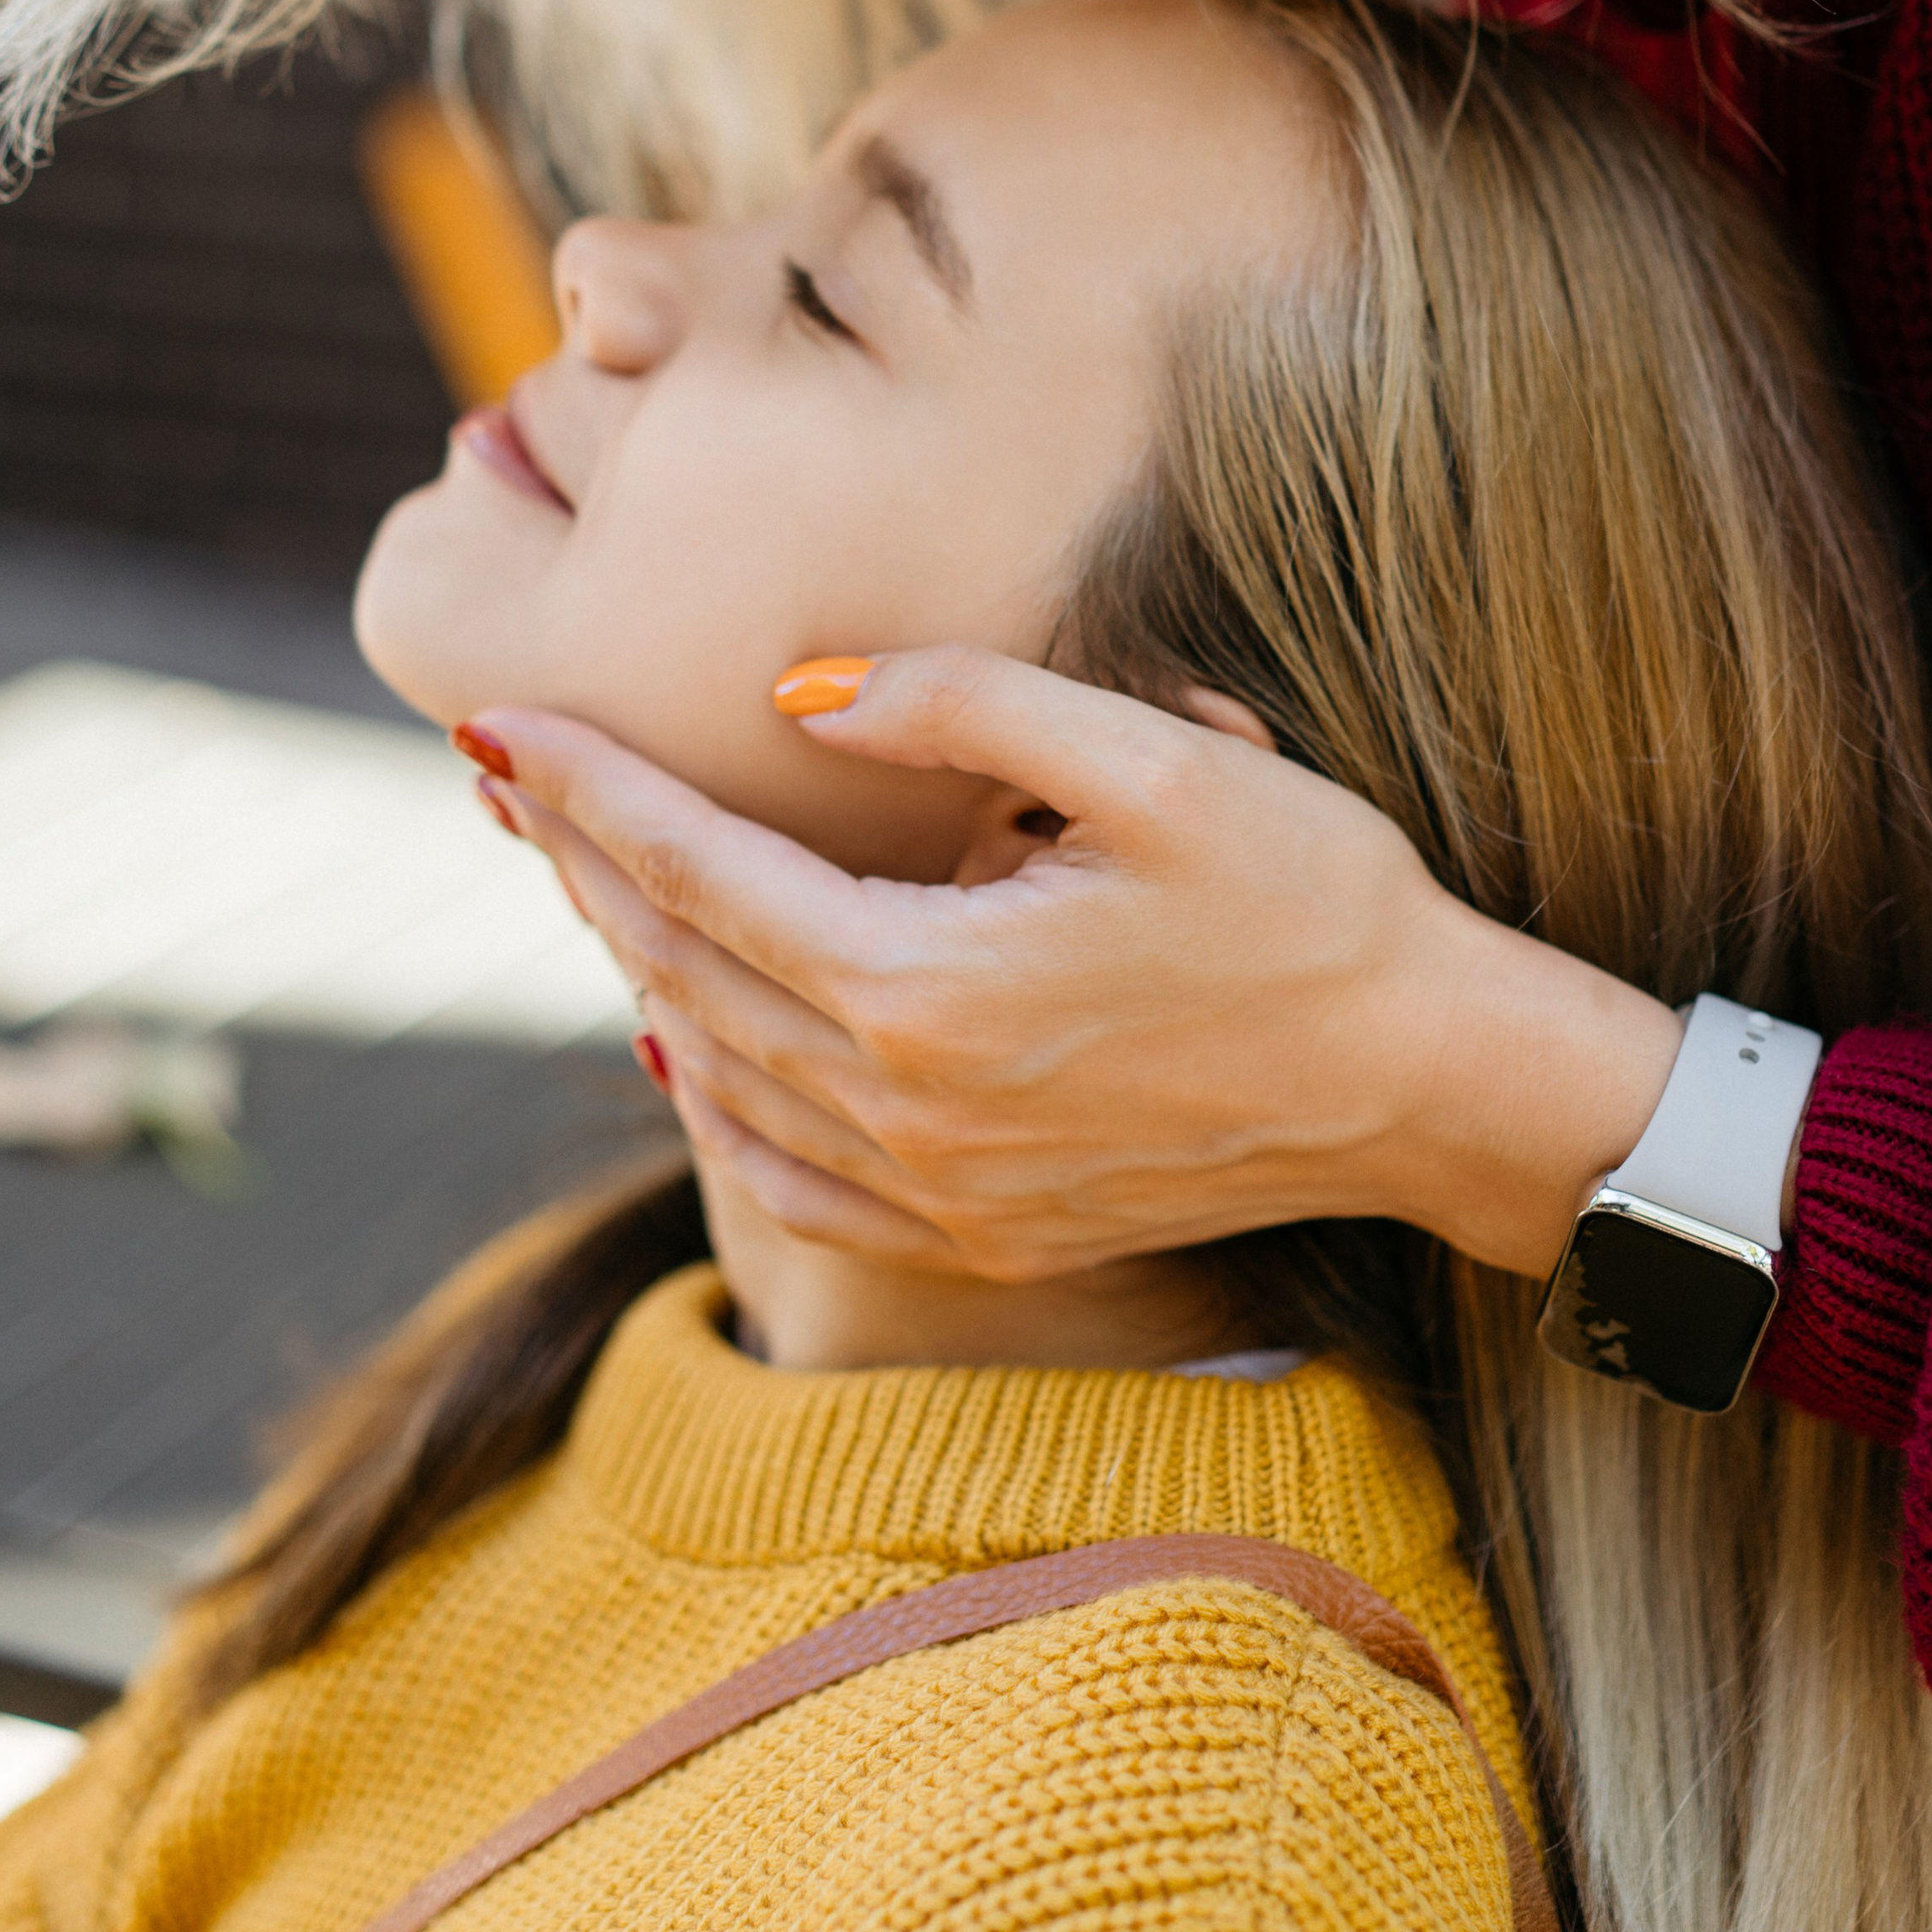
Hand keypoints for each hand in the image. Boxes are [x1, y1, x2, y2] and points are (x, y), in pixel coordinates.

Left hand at [465, 648, 1683, 1283]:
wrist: (1434, 1086)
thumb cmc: (1316, 904)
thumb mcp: (1164, 762)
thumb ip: (968, 710)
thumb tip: (800, 694)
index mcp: (928, 990)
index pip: (699, 874)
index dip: (588, 790)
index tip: (497, 725)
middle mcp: (905, 1112)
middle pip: (682, 973)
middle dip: (583, 864)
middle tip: (507, 777)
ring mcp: (939, 1196)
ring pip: (719, 1078)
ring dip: (635, 968)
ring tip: (581, 875)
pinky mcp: (984, 1237)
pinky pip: (789, 1179)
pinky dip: (713, 1101)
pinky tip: (685, 1051)